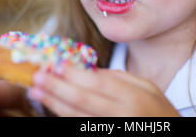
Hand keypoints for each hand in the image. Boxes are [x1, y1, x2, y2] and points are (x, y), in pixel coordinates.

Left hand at [29, 66, 180, 116]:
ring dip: (54, 103)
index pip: (98, 84)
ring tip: (36, 91)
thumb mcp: (147, 87)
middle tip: (38, 76)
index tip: (56, 65)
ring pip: (77, 117)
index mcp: (133, 98)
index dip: (74, 75)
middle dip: (57, 87)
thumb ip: (119, 78)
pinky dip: (65, 116)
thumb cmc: (158, 111)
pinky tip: (53, 106)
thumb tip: (88, 71)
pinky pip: (81, 128)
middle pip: (82, 101)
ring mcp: (111, 130)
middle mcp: (121, 116)